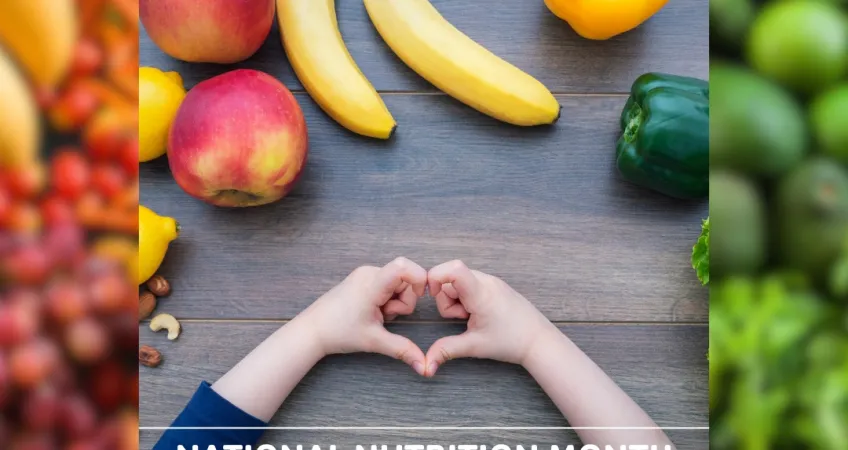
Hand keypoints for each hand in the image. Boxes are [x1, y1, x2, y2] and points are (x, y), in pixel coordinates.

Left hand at [296, 257, 427, 375]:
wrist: (313, 330)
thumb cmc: (339, 332)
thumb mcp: (374, 341)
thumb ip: (402, 349)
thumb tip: (424, 367)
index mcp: (372, 283)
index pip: (403, 266)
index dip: (419, 277)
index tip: (422, 295)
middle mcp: (370, 272)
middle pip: (405, 279)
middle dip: (404, 301)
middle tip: (385, 316)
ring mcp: (365, 274)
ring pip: (397, 283)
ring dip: (394, 302)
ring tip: (377, 315)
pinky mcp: (363, 278)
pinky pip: (387, 284)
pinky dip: (386, 299)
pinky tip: (372, 310)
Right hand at [425, 260, 558, 375]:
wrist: (538, 341)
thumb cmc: (511, 342)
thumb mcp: (474, 346)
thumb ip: (446, 350)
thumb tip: (427, 364)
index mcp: (481, 293)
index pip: (453, 268)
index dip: (435, 277)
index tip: (432, 295)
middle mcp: (487, 281)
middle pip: (451, 277)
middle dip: (447, 298)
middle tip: (462, 317)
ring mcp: (492, 281)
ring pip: (460, 281)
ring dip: (457, 299)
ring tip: (471, 316)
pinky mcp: (496, 285)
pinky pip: (471, 283)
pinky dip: (467, 297)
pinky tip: (478, 313)